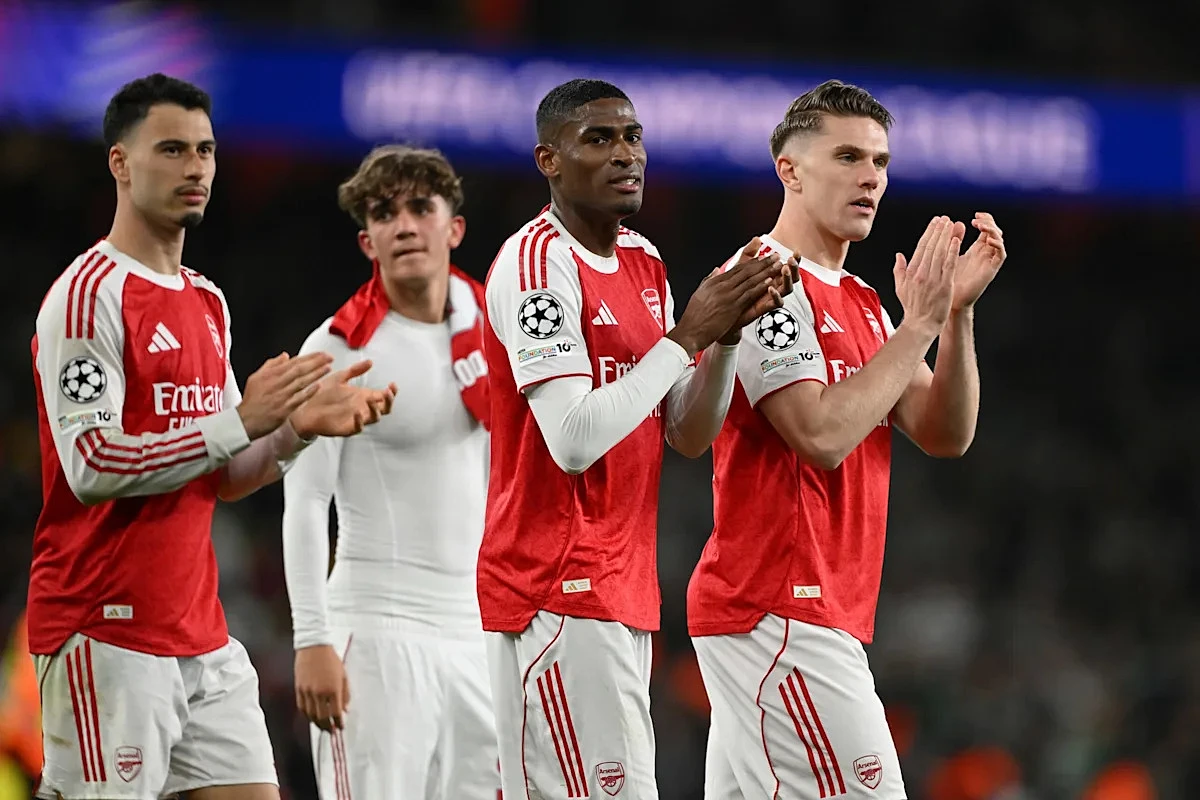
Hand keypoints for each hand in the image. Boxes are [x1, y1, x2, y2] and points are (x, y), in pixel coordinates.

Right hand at [238, 352, 332, 439]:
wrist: (245, 421)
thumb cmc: (252, 400)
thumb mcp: (256, 377)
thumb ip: (271, 365)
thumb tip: (285, 355)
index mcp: (270, 375)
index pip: (293, 362)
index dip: (309, 357)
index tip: (321, 354)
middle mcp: (276, 384)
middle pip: (299, 369)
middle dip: (316, 362)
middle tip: (329, 357)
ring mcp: (281, 396)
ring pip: (301, 382)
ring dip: (315, 374)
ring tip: (328, 368)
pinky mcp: (284, 409)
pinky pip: (299, 398)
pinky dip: (309, 392)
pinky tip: (318, 386)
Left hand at [289, 360, 396, 439]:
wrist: (303, 407)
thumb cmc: (322, 393)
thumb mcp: (340, 378)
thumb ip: (355, 371)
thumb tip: (371, 362)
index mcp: (363, 397)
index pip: (383, 396)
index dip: (391, 392)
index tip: (392, 384)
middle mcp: (363, 408)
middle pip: (384, 408)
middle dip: (389, 401)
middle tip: (387, 392)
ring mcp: (356, 419)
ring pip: (374, 418)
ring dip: (376, 409)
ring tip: (370, 399)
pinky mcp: (346, 428)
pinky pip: (358, 428)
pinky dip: (360, 421)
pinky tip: (357, 413)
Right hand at [294, 645, 348, 731]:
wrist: (314, 646)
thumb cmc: (331, 659)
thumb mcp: (343, 675)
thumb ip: (346, 694)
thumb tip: (345, 710)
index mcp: (333, 689)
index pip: (336, 713)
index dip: (339, 723)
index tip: (340, 727)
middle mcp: (320, 693)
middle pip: (322, 718)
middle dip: (328, 727)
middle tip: (331, 731)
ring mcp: (307, 691)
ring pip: (310, 715)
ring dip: (317, 723)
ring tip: (322, 725)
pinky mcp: (299, 689)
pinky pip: (302, 707)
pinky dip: (307, 715)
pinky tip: (311, 716)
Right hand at [669, 238, 781, 356]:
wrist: (690, 332)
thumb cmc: (694, 316)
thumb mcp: (700, 293)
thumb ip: (709, 280)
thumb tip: (715, 270)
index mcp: (714, 282)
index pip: (736, 269)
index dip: (752, 262)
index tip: (763, 257)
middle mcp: (721, 286)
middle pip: (746, 271)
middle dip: (763, 263)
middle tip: (775, 256)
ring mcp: (727, 296)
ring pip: (750, 280)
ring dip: (766, 271)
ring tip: (777, 265)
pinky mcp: (732, 307)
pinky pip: (749, 294)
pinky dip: (760, 286)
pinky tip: (769, 281)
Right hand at [893, 216, 959, 338]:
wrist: (921, 324)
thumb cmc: (912, 308)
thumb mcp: (900, 288)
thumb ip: (899, 270)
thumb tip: (899, 255)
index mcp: (911, 272)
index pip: (921, 247)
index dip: (929, 232)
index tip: (935, 222)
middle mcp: (921, 273)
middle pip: (931, 246)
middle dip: (939, 230)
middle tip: (945, 218)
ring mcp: (933, 279)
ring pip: (940, 252)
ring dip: (946, 236)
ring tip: (952, 224)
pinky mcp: (944, 285)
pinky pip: (949, 265)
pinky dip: (952, 252)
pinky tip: (956, 240)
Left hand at [952, 212, 1005, 309]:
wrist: (949, 301)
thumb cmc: (947, 281)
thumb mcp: (948, 255)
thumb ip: (951, 240)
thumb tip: (953, 222)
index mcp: (976, 249)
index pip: (987, 229)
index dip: (984, 219)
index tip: (975, 215)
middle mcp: (985, 254)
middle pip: (995, 232)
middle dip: (989, 222)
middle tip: (977, 220)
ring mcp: (989, 261)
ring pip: (999, 240)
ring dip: (992, 230)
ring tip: (980, 226)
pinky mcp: (991, 270)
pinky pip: (1000, 255)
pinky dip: (998, 244)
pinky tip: (988, 239)